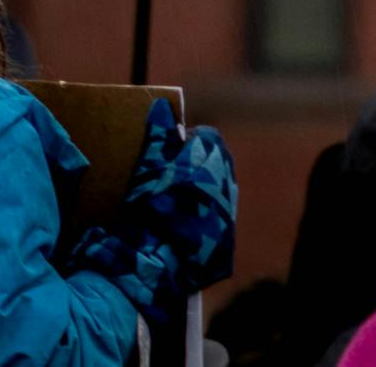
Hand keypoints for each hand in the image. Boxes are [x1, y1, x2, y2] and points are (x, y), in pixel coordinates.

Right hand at [69, 100, 236, 323]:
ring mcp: (227, 224)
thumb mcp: (147, 170)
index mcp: (208, 171)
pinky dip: (204, 222)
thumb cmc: (147, 212)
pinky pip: (219, 227)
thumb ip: (159, 137)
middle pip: (220, 166)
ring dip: (205, 193)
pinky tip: (183, 228)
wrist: (153, 268)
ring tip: (177, 200)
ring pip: (222, 196)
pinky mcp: (225, 252)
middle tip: (172, 170)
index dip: (189, 138)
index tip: (172, 144)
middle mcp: (226, 195)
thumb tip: (163, 107)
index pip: (209, 138)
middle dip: (200, 164)